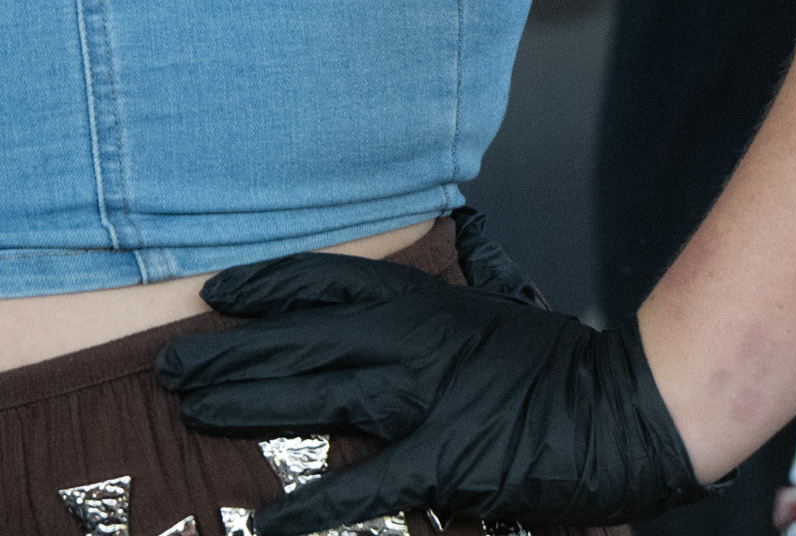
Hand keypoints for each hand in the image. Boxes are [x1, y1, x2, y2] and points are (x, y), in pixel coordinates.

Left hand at [152, 234, 710, 535]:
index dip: (261, 286)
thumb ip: (437, 307)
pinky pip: (362, 485)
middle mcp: (409, 342)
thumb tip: (407, 292)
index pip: (320, 283)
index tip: (213, 294)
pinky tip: (267, 522)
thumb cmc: (556, 366)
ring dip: (242, 403)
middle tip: (166, 365)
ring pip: (310, 395)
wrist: (628, 408)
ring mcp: (423, 399)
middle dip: (224, 352)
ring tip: (187, 411)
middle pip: (294, 340)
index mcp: (420, 304)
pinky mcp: (444, 461)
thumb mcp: (485, 313)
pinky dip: (310, 506)